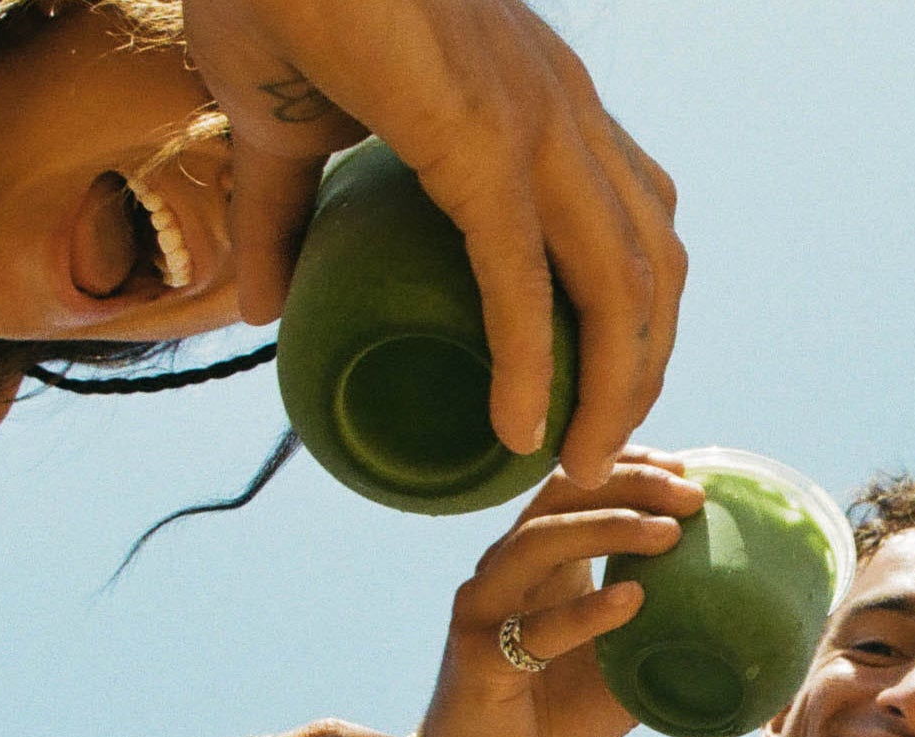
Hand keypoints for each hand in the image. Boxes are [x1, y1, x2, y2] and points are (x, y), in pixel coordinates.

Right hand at [180, 0, 683, 480]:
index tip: (607, 382)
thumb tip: (260, 308)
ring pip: (621, 285)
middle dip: (643, 366)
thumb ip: (285, 221)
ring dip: (611, 387)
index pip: (635, 214)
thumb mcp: (285, 130)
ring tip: (578, 461)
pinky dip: (530, 364)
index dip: (637, 308)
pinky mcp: (482, 143)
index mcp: (542, 97)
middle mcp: (564, 110)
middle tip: (602, 445)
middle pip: (654, 263)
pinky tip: (520, 432)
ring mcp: (536, 123)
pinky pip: (523, 279)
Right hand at [416, 449, 701, 736]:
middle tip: (690, 495)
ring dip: (608, 529)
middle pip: (559, 497)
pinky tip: (632, 601)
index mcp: (536, 560)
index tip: (683, 467)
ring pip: (539, 542)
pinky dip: (585, 612)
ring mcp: (484, 607)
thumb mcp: (622, 661)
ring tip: (669, 534)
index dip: (624, 465)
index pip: (573, 486)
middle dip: (628, 485)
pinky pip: (533, 629)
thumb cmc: (555, 711)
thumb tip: (740, 617)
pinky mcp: (477, 656)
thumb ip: (660, 630)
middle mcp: (504, 569)